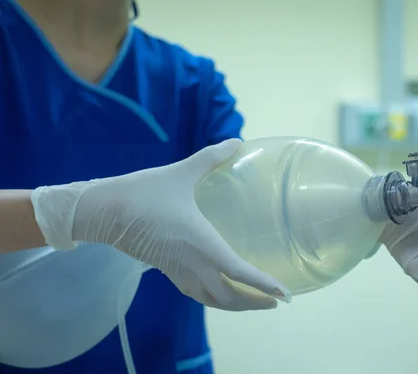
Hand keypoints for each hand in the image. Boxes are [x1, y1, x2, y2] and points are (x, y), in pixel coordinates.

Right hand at [31, 139, 290, 310]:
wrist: (104, 211)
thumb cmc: (144, 192)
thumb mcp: (182, 172)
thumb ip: (211, 157)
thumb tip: (236, 141)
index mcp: (202, 243)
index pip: (240, 272)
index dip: (264, 285)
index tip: (284, 294)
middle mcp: (194, 264)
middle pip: (229, 296)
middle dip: (255, 303)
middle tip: (277, 302)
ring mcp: (179, 271)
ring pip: (212, 300)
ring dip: (236, 305)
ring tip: (256, 303)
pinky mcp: (168, 271)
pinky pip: (197, 294)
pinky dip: (215, 299)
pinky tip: (221, 292)